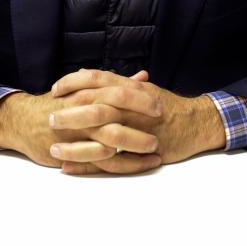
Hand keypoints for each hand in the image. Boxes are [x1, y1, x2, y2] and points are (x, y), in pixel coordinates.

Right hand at [0, 70, 162, 173]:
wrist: (25, 121)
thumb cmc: (61, 103)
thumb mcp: (86, 88)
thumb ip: (116, 84)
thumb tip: (143, 77)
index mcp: (87, 91)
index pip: (118, 91)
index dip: (141, 98)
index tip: (160, 104)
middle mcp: (82, 109)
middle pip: (116, 112)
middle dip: (141, 119)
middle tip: (162, 125)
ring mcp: (76, 131)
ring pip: (110, 138)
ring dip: (135, 144)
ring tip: (156, 150)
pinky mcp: (71, 151)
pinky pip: (100, 160)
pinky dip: (121, 163)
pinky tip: (139, 164)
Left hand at [50, 69, 226, 174]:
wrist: (198, 123)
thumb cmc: (169, 106)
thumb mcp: (145, 90)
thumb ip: (119, 84)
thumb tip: (92, 77)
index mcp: (132, 88)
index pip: (98, 79)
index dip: (74, 83)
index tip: (55, 90)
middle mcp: (134, 106)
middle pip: (97, 105)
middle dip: (70, 113)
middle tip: (48, 118)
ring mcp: (139, 129)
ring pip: (102, 134)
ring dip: (75, 142)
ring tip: (53, 148)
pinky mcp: (142, 152)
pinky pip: (111, 161)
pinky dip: (88, 165)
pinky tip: (69, 168)